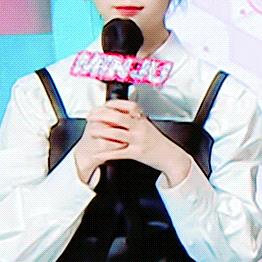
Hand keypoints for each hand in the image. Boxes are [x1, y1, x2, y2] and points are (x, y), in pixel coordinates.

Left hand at [72, 100, 191, 186]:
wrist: (170, 156)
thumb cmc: (157, 141)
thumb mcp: (147, 125)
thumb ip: (134, 118)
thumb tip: (120, 109)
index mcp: (142, 119)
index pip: (126, 106)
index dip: (111, 105)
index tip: (100, 106)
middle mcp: (140, 128)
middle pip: (118, 118)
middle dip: (101, 116)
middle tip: (91, 117)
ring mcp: (139, 140)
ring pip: (116, 134)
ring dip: (101, 132)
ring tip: (91, 132)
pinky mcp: (137, 153)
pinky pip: (119, 153)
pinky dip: (107, 153)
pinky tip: (99, 153)